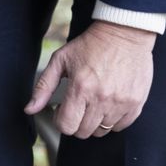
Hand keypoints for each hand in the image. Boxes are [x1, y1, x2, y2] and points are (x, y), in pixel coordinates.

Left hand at [24, 21, 155, 137]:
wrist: (124, 33)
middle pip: (83, 132)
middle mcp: (102, 98)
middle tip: (78, 105)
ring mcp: (121, 102)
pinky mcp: (136, 103)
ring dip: (94, 121)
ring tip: (94, 103)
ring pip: (102, 131)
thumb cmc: (90, 45)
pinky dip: (113, 120)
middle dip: (76, 121)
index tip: (62, 110)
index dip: (60, 120)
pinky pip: (121, 126)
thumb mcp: (60, 60)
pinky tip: (109, 104)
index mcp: (80, 88)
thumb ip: (43, 87)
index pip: (66, 126)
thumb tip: (29, 109)